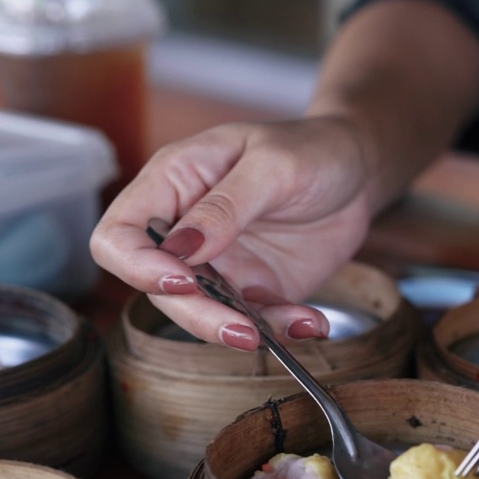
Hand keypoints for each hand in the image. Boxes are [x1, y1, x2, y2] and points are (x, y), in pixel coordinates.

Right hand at [89, 115, 373, 348]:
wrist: (358, 169)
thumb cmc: (310, 147)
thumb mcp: (272, 165)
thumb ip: (226, 205)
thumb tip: (180, 249)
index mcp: (172, 184)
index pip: (119, 235)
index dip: (138, 266)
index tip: (182, 280)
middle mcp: (186, 229)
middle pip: (160, 288)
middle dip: (199, 315)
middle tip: (244, 330)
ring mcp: (220, 263)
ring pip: (205, 314)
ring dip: (243, 330)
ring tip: (294, 326)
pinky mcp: (255, 287)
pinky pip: (256, 319)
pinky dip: (282, 328)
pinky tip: (313, 323)